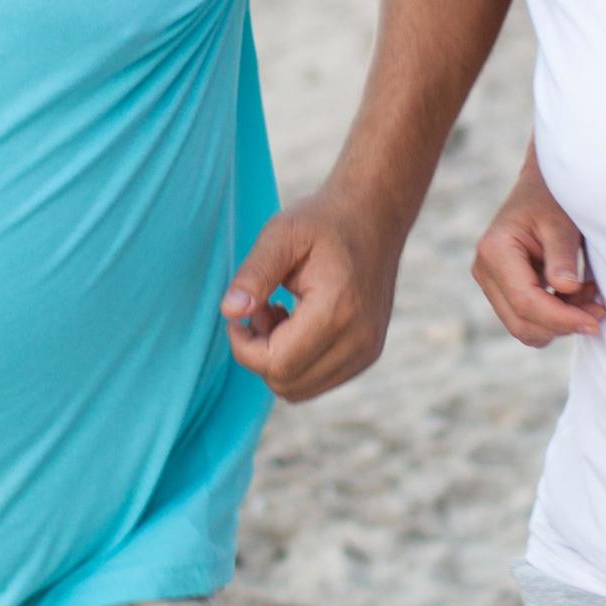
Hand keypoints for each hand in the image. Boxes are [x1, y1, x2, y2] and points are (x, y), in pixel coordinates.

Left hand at [219, 188, 401, 401]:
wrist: (375, 216)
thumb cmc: (324, 221)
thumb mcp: (281, 234)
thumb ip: (254, 274)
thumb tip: (230, 312)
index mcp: (338, 310)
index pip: (276, 364)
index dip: (244, 347)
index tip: (238, 314)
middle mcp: (359, 339)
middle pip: (286, 384)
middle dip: (259, 353)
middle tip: (262, 307)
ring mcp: (368, 350)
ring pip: (300, 389)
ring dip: (278, 360)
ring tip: (280, 313)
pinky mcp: (369, 353)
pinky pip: (318, 381)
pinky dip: (298, 361)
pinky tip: (298, 322)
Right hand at [472, 171, 600, 348]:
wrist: (542, 188)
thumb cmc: (553, 199)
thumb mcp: (562, 222)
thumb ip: (562, 256)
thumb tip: (566, 289)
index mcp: (495, 251)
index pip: (525, 301)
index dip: (561, 318)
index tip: (595, 320)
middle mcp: (485, 270)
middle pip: (521, 323)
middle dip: (561, 325)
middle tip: (599, 313)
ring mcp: (491, 283)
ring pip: (524, 327)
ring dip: (560, 324)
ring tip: (590, 299)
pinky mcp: (503, 291)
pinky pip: (527, 319)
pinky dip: (555, 318)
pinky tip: (578, 297)